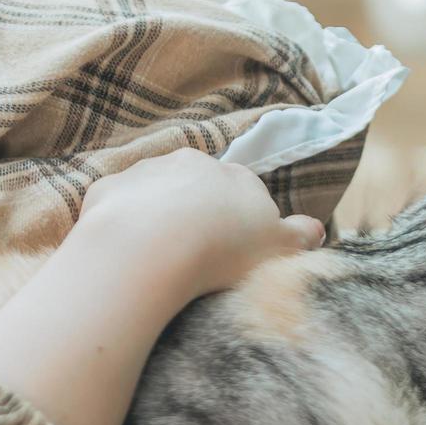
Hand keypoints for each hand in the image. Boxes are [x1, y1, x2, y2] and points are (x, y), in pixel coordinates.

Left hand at [75, 148, 325, 305]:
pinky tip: (126, 255)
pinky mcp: (108, 190)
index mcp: (237, 177)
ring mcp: (146, 172)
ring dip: (158, 217)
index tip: (235, 253)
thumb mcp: (279, 249)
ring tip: (159, 260)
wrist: (153, 247)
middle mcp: (192, 164)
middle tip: (197, 258)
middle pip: (199, 188)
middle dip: (198, 214)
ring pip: (155, 194)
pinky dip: (121, 225)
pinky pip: (117, 207)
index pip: (245, 194)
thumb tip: (317, 229)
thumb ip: (300, 237)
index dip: (241, 223)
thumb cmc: (224, 250)